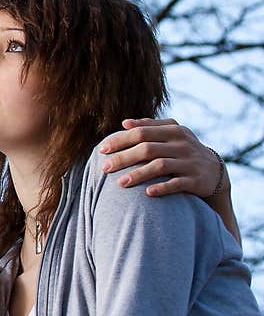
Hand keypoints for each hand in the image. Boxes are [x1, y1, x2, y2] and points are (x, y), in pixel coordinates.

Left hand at [99, 118, 226, 198]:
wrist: (214, 172)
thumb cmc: (183, 151)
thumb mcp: (171, 135)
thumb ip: (149, 127)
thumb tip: (125, 122)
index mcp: (173, 130)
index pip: (141, 132)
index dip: (120, 140)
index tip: (102, 149)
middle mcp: (182, 144)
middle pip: (147, 148)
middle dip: (124, 158)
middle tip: (105, 168)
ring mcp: (189, 162)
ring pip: (160, 166)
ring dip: (139, 174)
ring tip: (120, 183)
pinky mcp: (196, 180)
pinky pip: (177, 184)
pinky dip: (162, 187)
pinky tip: (147, 193)